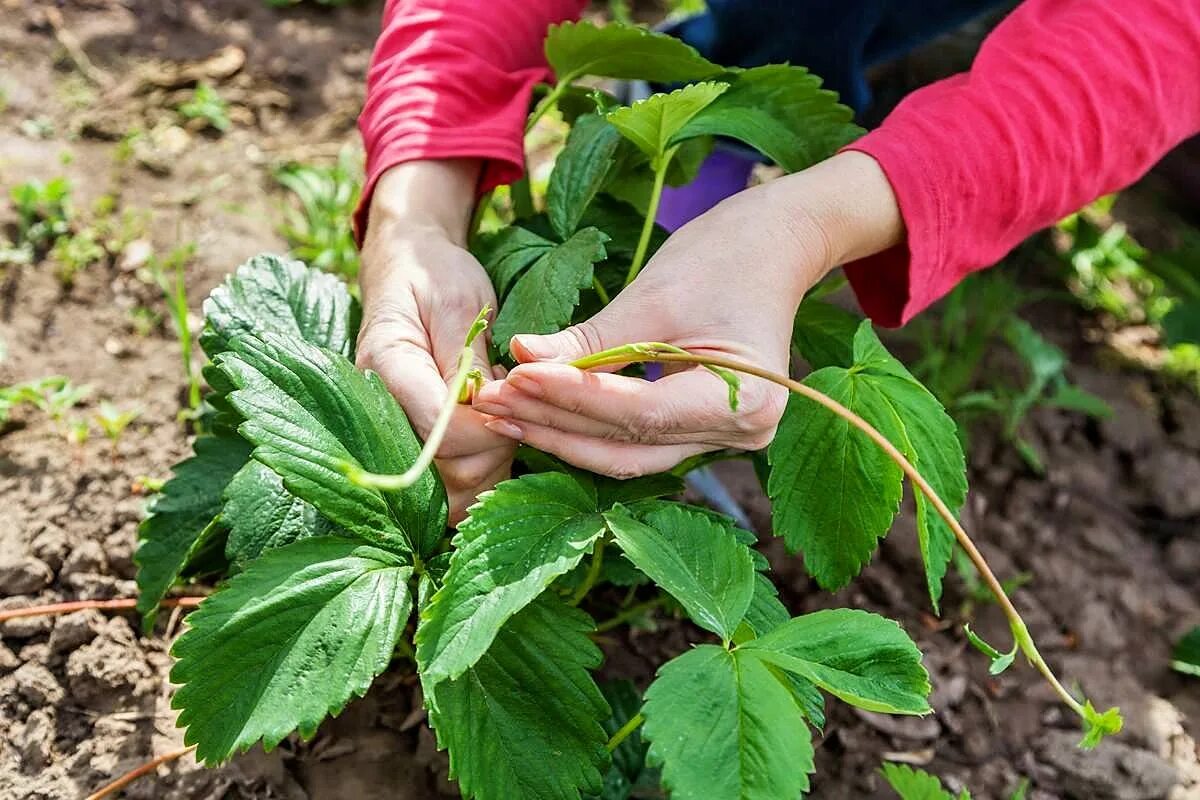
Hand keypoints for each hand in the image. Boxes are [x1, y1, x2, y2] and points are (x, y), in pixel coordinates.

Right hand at [356, 160, 514, 521]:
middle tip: (515, 402)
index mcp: (385, 369)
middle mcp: (381, 411)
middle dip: (495, 447)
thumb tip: (488, 405)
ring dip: (494, 459)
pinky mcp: (418, 442)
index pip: (439, 431)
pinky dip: (486, 465)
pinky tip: (496, 425)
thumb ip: (471, 358)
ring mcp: (397, 431)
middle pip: (447, 470)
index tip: (516, 399)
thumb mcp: (460, 303)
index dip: (487, 427)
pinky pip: (454, 480)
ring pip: (453, 486)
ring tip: (504, 408)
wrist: (409, 269)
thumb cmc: (435, 276)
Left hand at [471, 151, 902, 477]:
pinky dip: (585, 425)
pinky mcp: (701, 429)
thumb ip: (589, 341)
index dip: (571, 398)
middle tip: (491, 400)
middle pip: (628, 445)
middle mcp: (742, 435)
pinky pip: (635, 439)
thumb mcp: (652, 296)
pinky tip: (535, 409)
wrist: (774, 246)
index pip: (638, 412)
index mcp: (745, 401)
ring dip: (561, 432)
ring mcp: (724, 439)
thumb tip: (519, 357)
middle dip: (554, 424)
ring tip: (501, 407)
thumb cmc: (724, 257)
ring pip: (626, 451)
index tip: (514, 376)